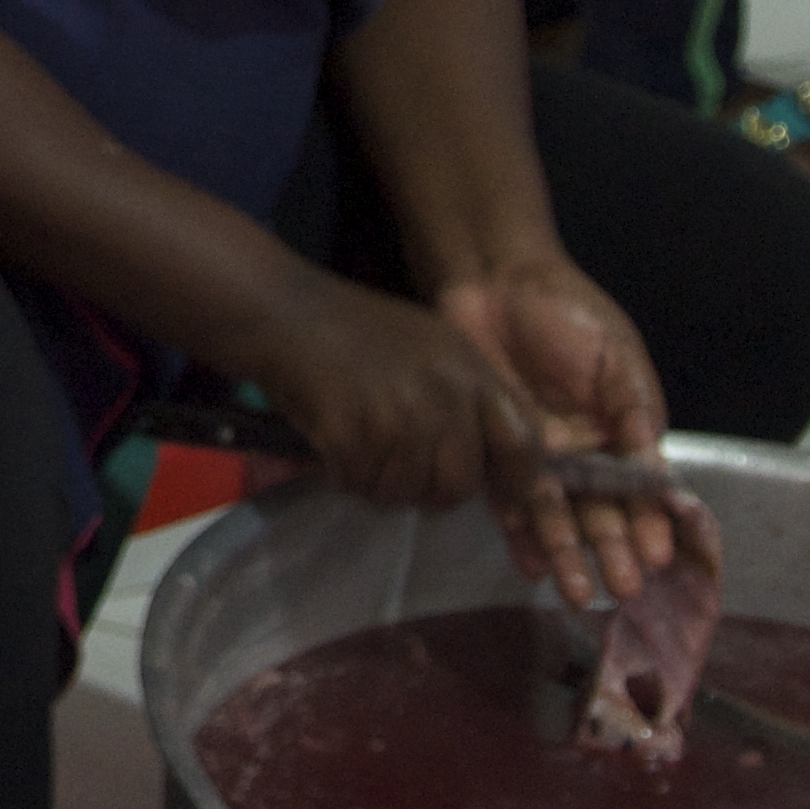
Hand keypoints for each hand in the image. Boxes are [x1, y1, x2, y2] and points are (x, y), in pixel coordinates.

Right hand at [228, 274, 548, 523]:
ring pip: (408, 494)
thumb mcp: (437, 348)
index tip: (497, 495)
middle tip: (407, 472)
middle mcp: (443, 396)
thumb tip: (497, 463)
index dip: (514, 481)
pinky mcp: (353, 437)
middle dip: (433, 491)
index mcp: (470, 371)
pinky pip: (363, 487)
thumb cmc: (362, 329)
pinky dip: (347, 477)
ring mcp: (397, 418)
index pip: (523, 443)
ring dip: (384, 486)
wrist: (286, 313)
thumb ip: (472, 397)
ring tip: (366, 454)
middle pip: (460, 485)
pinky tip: (338, 448)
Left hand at [434, 252, 675, 607]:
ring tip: (579, 592)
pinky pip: (505, 499)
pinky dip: (517, 532)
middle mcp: (582, 454)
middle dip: (614, 550)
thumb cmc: (568, 313)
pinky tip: (529, 564)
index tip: (657, 556)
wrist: (496, 282)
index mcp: (618, 433)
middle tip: (623, 591)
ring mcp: (536, 456)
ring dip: (568, 553)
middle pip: (600, 511)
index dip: (650, 523)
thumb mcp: (617, 358)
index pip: (640, 489)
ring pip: (556, 515)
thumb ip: (635, 412)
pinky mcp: (491, 450)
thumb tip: (658, 472)